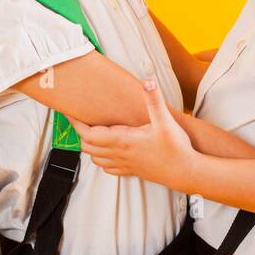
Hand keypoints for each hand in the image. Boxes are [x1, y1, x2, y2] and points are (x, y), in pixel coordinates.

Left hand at [67, 80, 198, 190]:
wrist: (185, 172)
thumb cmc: (175, 148)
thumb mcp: (165, 121)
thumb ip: (154, 101)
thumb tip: (148, 81)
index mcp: (122, 140)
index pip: (88, 133)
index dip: (76, 123)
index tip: (69, 112)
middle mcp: (119, 154)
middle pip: (87, 146)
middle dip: (80, 132)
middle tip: (80, 118)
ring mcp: (124, 164)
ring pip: (95, 158)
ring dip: (90, 146)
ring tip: (92, 132)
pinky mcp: (132, 171)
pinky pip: (108, 168)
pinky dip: (101, 159)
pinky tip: (108, 152)